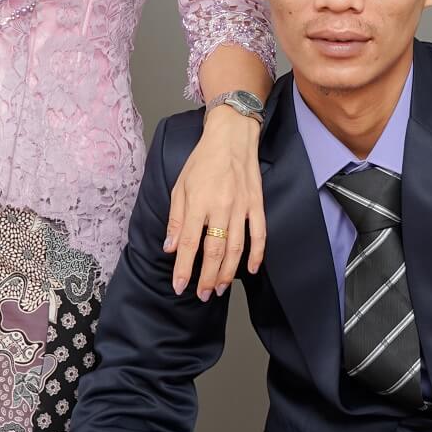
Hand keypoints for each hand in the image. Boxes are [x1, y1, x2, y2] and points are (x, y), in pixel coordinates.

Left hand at [165, 104, 265, 298]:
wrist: (232, 137)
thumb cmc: (203, 161)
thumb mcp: (180, 186)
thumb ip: (176, 219)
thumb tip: (171, 248)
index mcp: (198, 202)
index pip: (190, 243)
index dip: (184, 268)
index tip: (179, 286)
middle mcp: (221, 207)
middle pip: (214, 251)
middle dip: (207, 277)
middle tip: (202, 295)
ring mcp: (241, 207)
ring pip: (236, 248)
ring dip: (228, 272)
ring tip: (219, 288)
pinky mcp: (257, 205)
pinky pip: (260, 235)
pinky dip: (257, 255)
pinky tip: (251, 270)